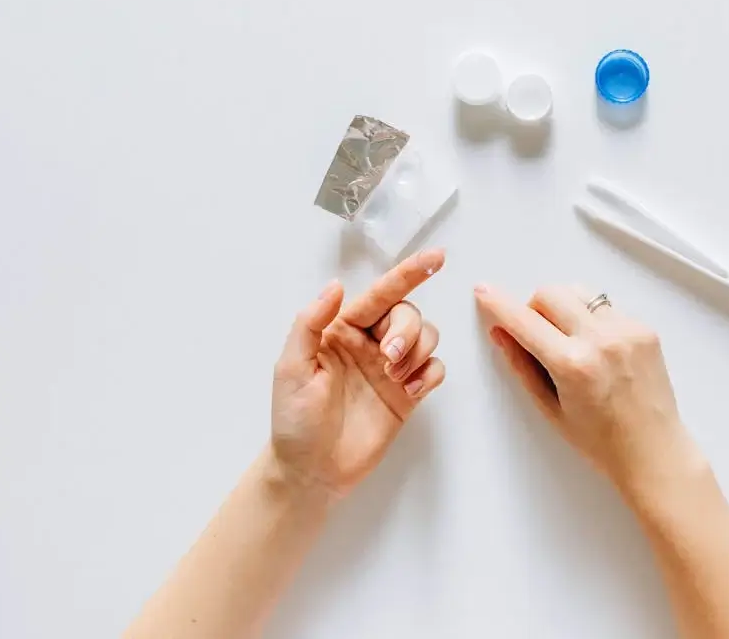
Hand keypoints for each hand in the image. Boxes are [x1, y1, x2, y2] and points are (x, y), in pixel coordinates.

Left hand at [270, 250, 446, 499]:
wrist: (312, 471)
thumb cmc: (294, 420)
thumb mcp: (291, 368)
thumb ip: (310, 323)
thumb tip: (336, 286)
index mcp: (342, 330)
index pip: (380, 293)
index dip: (409, 273)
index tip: (437, 257)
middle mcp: (369, 343)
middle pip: (408, 313)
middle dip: (406, 330)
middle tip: (389, 359)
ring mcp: (390, 368)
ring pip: (426, 337)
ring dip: (417, 351)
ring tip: (396, 378)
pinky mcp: (407, 394)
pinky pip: (434, 369)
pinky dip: (428, 374)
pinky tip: (409, 392)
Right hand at [474, 284, 701, 498]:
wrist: (653, 451)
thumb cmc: (603, 442)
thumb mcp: (550, 408)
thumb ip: (522, 365)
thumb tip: (502, 333)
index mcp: (574, 365)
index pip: (524, 321)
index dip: (499, 304)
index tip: (485, 292)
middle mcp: (602, 340)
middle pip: (550, 292)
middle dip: (534, 309)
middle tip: (537, 336)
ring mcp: (627, 331)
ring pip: (578, 291)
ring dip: (563, 307)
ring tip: (569, 342)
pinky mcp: (644, 328)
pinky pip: (605, 306)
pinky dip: (591, 318)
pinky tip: (597, 349)